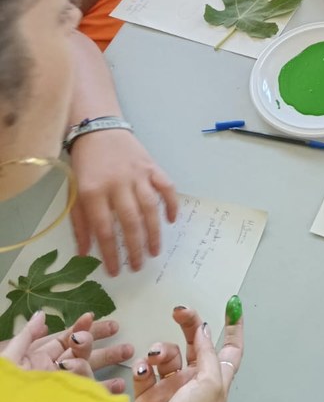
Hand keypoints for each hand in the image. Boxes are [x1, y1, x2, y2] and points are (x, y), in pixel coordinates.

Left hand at [1, 310, 132, 391]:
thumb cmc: (7, 390)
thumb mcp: (11, 359)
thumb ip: (26, 336)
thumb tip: (43, 315)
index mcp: (39, 361)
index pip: (65, 340)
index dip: (81, 328)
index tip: (93, 317)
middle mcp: (54, 375)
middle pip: (83, 355)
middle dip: (104, 346)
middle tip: (121, 336)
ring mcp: (62, 392)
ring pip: (89, 374)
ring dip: (108, 363)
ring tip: (128, 356)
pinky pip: (88, 397)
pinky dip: (104, 392)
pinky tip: (118, 387)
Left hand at [69, 129, 178, 275]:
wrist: (99, 130)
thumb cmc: (85, 165)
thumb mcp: (74, 194)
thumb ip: (80, 224)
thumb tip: (85, 254)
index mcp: (93, 192)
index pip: (104, 230)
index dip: (111, 253)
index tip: (116, 271)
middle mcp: (117, 184)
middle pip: (130, 222)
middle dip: (135, 248)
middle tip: (138, 266)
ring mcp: (137, 174)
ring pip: (150, 208)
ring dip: (154, 232)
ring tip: (154, 250)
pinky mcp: (151, 166)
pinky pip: (166, 186)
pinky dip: (171, 203)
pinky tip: (170, 220)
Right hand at [131, 303, 243, 401]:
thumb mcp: (209, 385)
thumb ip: (208, 354)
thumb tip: (204, 330)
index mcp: (215, 380)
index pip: (230, 349)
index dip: (234, 328)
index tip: (233, 306)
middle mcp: (195, 382)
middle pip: (195, 344)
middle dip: (188, 325)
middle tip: (179, 311)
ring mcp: (171, 389)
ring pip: (167, 355)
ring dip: (161, 350)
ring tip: (155, 357)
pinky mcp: (147, 395)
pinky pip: (145, 371)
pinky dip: (143, 367)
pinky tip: (143, 372)